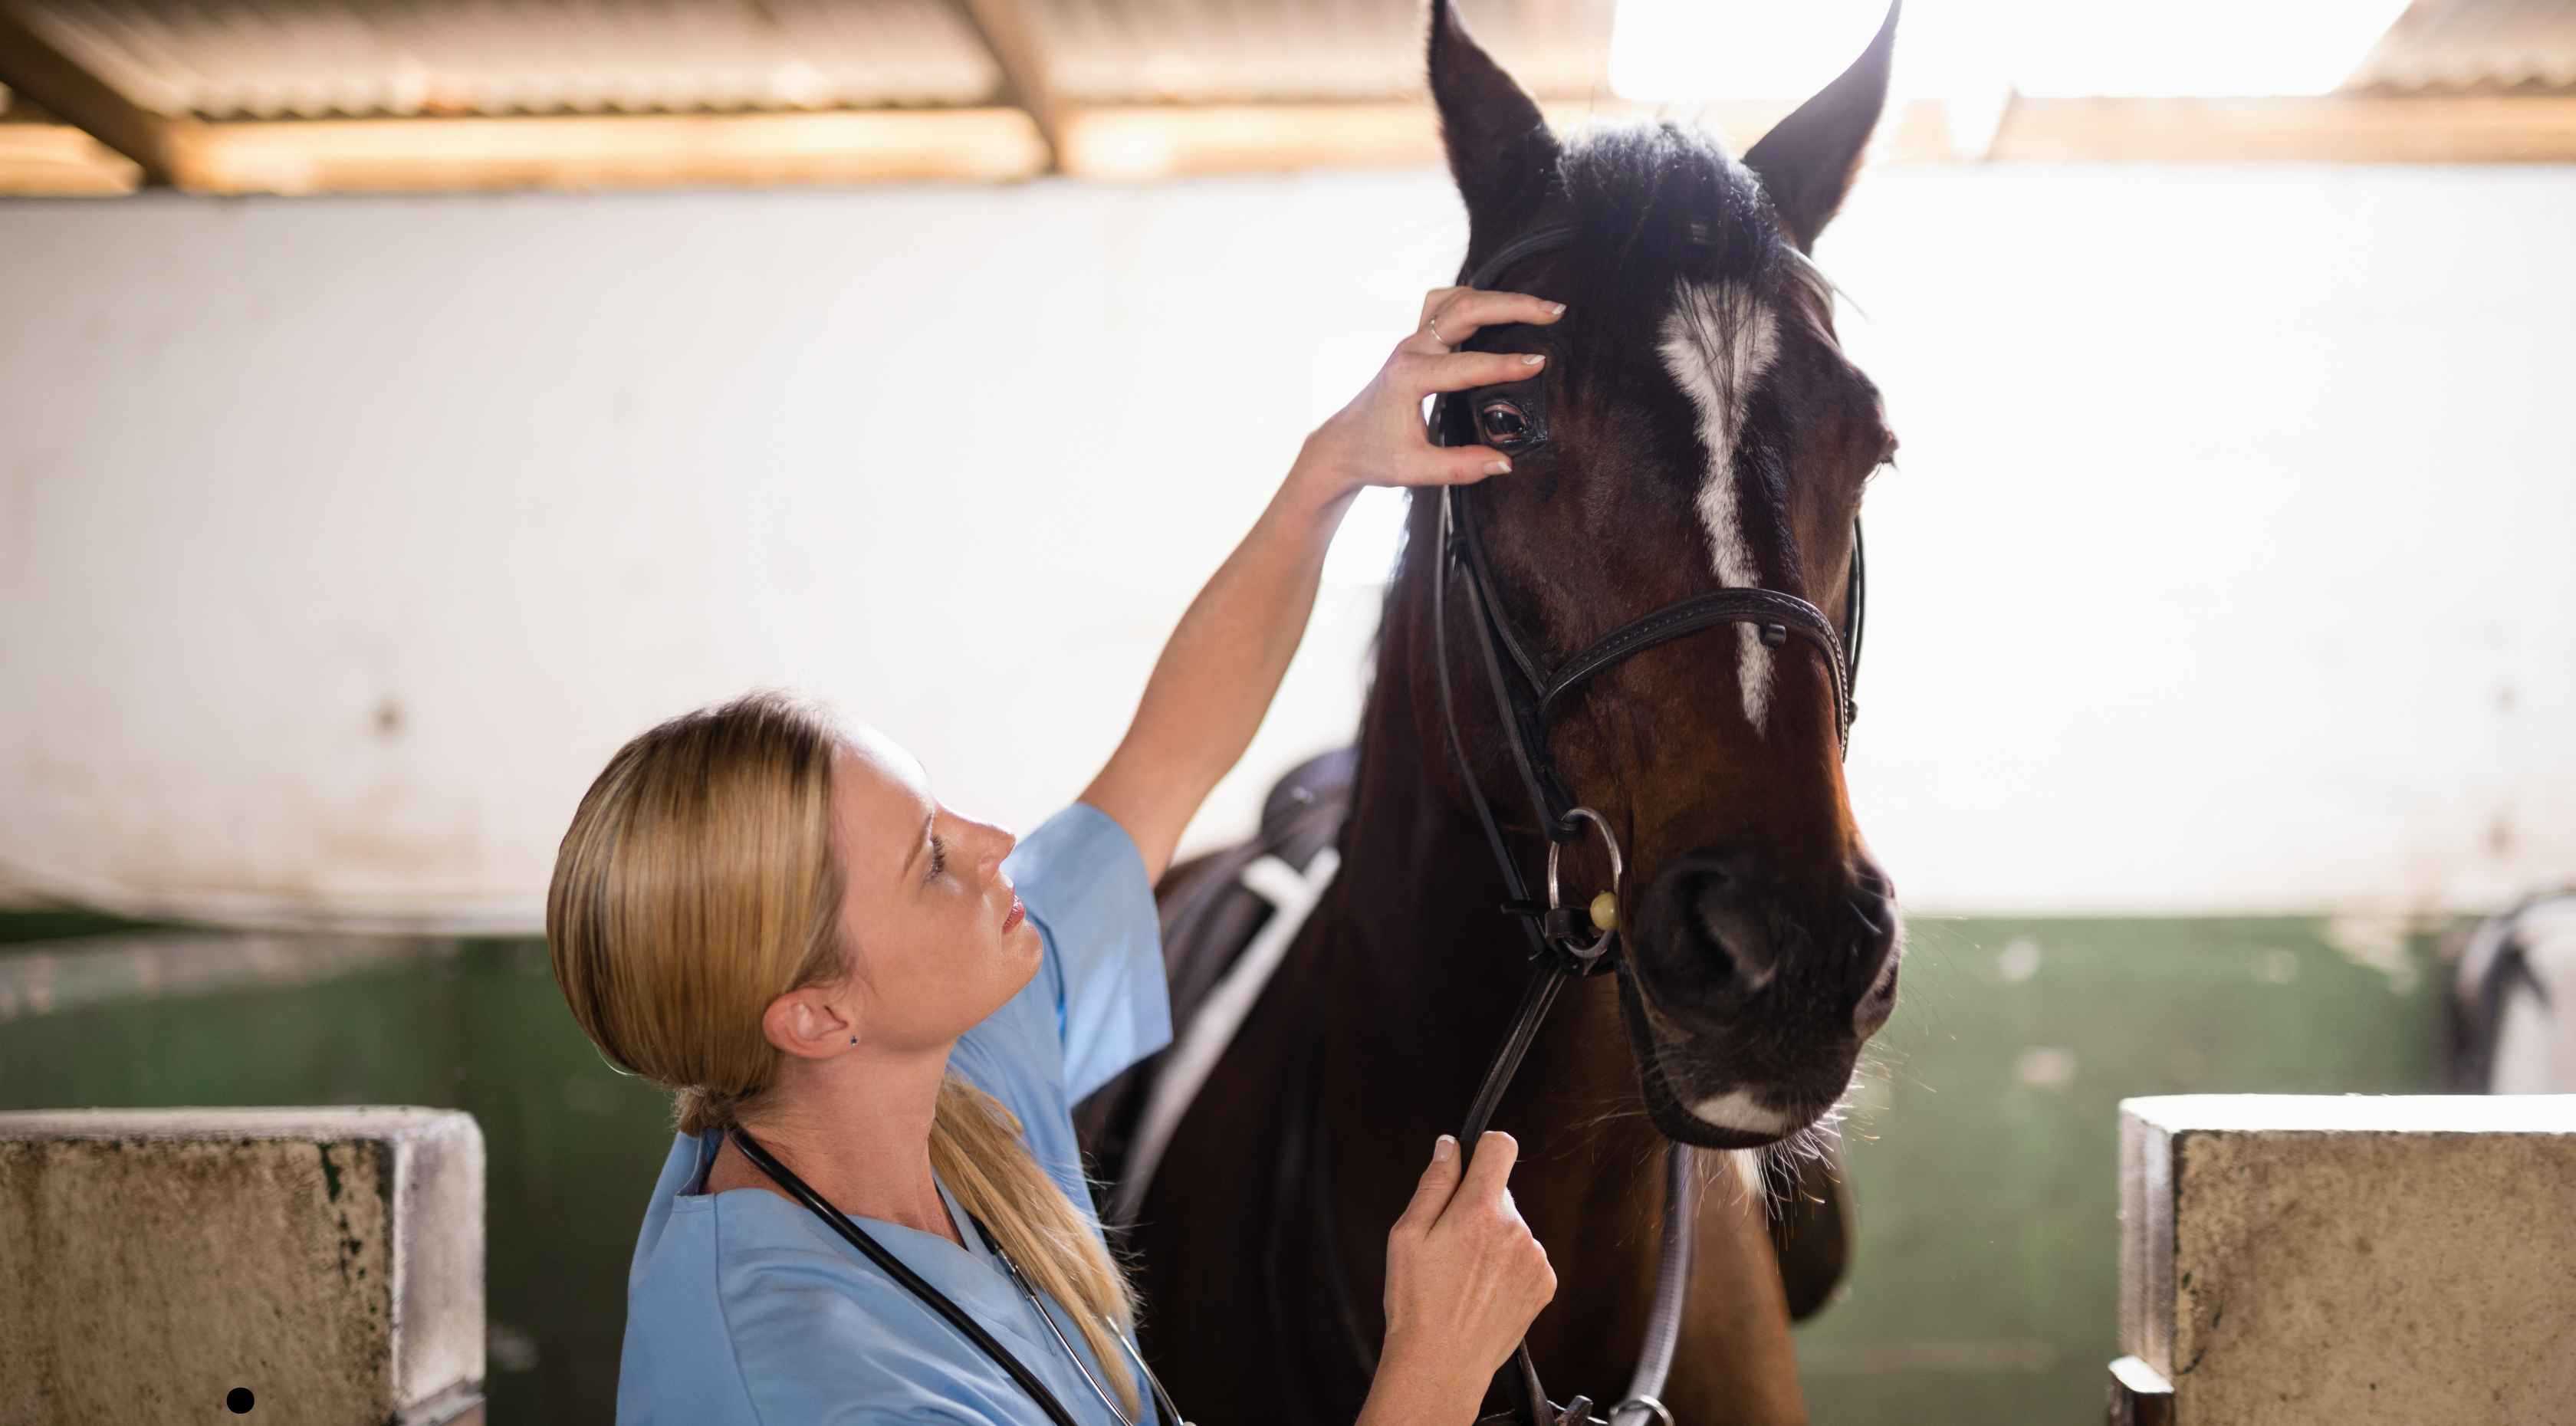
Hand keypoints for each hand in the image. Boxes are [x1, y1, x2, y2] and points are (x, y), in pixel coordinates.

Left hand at [1292, 287, 1566, 504]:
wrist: (1342, 445)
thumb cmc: (1375, 455)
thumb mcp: (1415, 470)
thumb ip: (1460, 467)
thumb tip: (1504, 463)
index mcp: (1409, 378)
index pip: (1465, 366)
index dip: (1504, 364)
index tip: (1539, 363)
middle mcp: (1411, 350)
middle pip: (1464, 310)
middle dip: (1511, 307)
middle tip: (1553, 311)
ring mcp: (1414, 341)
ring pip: (1456, 299)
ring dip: (1496, 297)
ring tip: (1536, 304)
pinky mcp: (1418, 342)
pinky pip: (1446, 305)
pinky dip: (1475, 298)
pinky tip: (1500, 305)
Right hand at [1375, 1132, 1557, 1417]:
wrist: (1442, 1363)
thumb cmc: (1418, 1303)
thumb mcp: (1407, 1235)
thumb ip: (1434, 1183)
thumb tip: (1449, 1146)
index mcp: (1480, 1211)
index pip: (1500, 1147)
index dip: (1482, 1150)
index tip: (1470, 1167)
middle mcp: (1516, 1230)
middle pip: (1501, 1193)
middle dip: (1476, 1207)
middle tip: (1449, 1246)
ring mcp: (1534, 1258)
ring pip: (1512, 1227)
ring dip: (1493, 1240)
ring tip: (1464, 1276)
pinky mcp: (1544, 1283)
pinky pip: (1526, 1256)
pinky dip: (1508, 1266)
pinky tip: (1483, 1291)